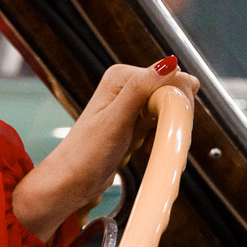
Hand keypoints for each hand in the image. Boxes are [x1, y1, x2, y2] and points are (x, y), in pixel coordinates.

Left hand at [11, 56, 198, 242]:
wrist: (70, 182)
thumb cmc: (85, 154)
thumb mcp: (116, 120)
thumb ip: (141, 89)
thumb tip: (169, 63)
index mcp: (121, 77)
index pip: (169, 78)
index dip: (177, 102)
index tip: (172, 125)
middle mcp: (126, 86)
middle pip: (172, 94)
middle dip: (173, 118)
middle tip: (162, 140)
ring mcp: (129, 105)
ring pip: (168, 111)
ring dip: (167, 131)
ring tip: (149, 147)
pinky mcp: (132, 125)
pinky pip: (159, 126)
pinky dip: (159, 139)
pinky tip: (147, 150)